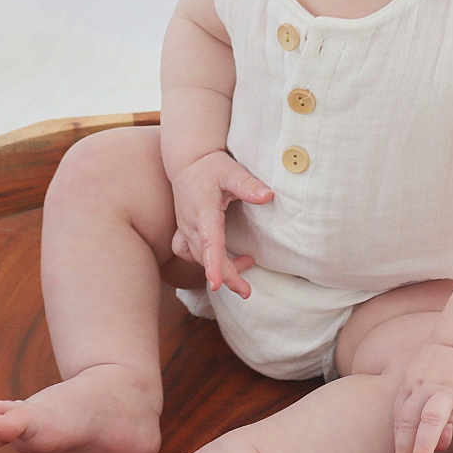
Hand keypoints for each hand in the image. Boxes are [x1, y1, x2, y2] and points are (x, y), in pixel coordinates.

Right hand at [168, 151, 272, 299]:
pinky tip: (221, 260)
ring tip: (246, 265)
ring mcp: (185, 229)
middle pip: (206, 258)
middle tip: (246, 291)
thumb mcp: (231, 171)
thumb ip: (248, 184)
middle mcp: (191, 224)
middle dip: (226, 276)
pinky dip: (204, 261)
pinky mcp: (184, 231)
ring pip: (198, 258)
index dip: (214, 265)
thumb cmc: (210, 166)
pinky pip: (189, 253)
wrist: (187, 161)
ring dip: (220, 268)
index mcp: (204, 212)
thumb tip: (268, 197)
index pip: (209, 242)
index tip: (217, 284)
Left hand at [390, 341, 452, 452]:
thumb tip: (438, 446)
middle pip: (410, 420)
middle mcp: (424, 388)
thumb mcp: (429, 383)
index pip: (401, 419)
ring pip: (432, 419)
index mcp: (411, 387)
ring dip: (425, 445)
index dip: (400, 445)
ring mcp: (448, 388)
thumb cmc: (446, 363)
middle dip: (406, 448)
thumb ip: (432, 413)